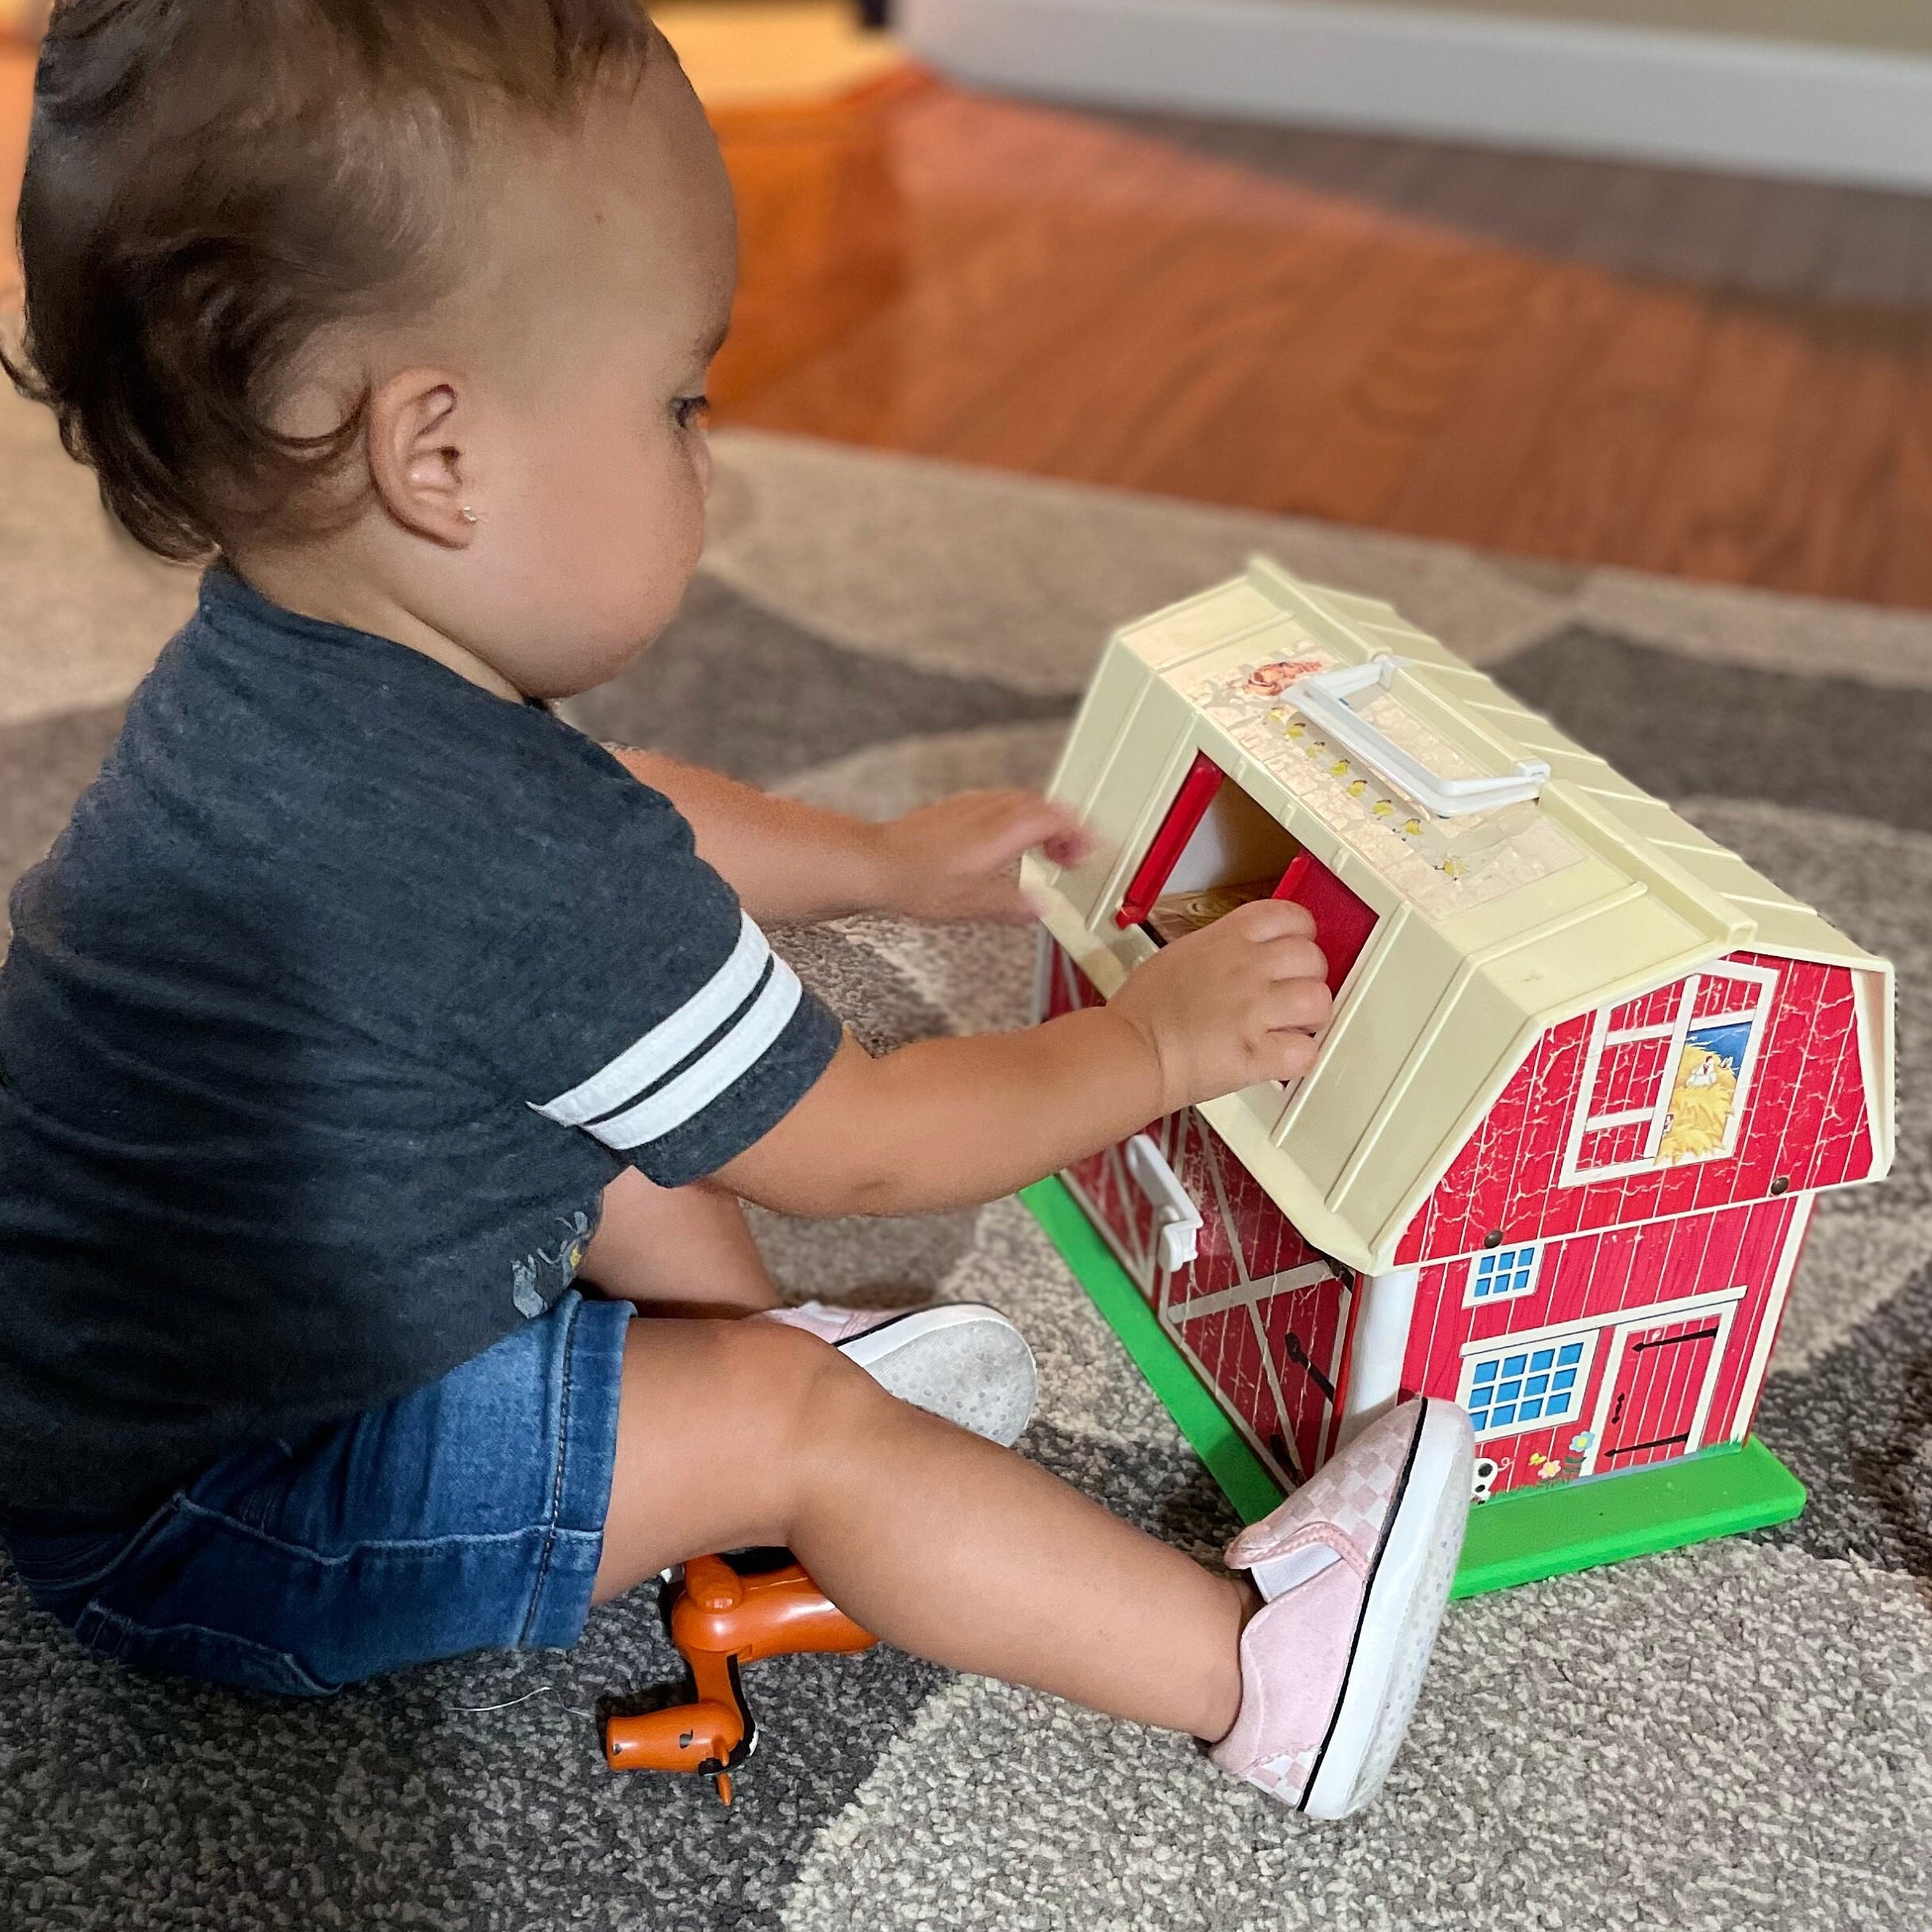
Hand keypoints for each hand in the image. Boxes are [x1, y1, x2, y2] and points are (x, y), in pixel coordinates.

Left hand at [871, 790, 1091, 923]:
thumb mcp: (972, 904)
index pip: (1056, 818)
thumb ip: (1012, 905)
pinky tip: (1007, 843)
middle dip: (1065, 828)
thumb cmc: (916, 880)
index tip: (1089, 849)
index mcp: (1002, 831)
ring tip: (1045, 850)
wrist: (875, 862)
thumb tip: (1040, 908)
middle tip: (1072, 856)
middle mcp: (989, 810)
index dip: (1079, 832)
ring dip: (1042, 822)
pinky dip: (1017, 820)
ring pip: (1021, 802)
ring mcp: (971, 805)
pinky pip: (999, 804)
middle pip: (1043, 805)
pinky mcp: (955, 808)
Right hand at [1109, 899, 1332, 1110]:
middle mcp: (1246, 968)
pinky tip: (1281, 1055)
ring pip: (1318, 1002)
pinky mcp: (1257, 1053)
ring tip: (1292, 1025)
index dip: (1302, 932)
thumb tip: (1242, 952)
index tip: (1298, 945)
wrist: (1130, 1050)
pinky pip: (1305, 1051)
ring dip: (1310, 1017)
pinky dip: (1298, 1057)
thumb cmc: (1142, 1011)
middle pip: (1312, 958)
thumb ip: (1220, 949)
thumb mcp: (1178, 954)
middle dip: (1308, 977)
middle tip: (1293, 992)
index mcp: (1226, 939)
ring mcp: (1254, 1010)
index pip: (1290, 915)